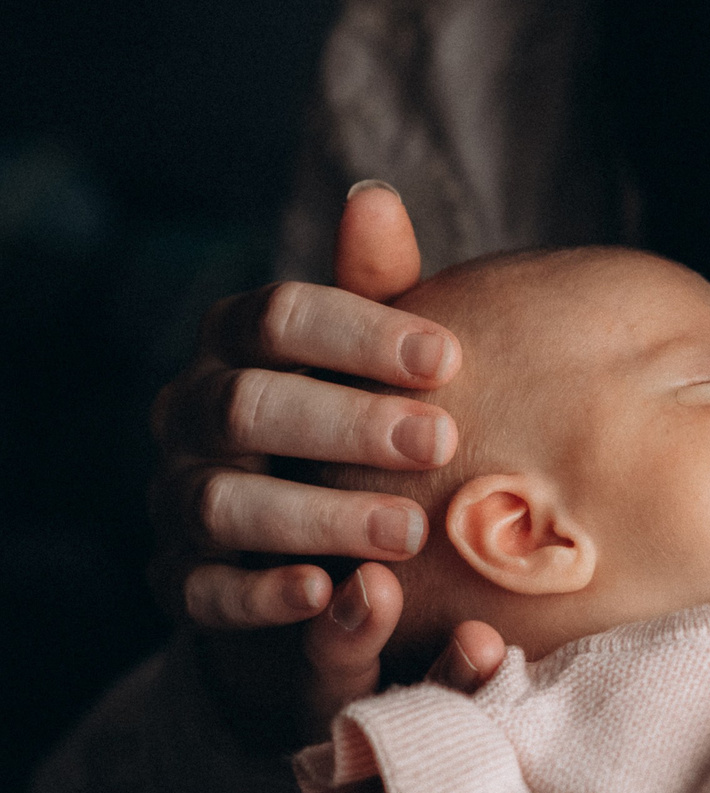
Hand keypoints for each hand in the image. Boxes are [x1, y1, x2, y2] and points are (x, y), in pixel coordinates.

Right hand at [149, 182, 499, 737]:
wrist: (320, 527)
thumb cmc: (361, 412)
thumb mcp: (375, 353)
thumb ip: (377, 287)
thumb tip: (372, 197)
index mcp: (236, 343)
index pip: (277, 315)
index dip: (359, 331)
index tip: (448, 356)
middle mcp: (191, 413)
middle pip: (246, 406)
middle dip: (346, 423)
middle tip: (440, 442)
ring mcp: (178, 497)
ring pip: (221, 502)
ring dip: (318, 517)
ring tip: (411, 530)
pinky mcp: (180, 580)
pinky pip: (201, 592)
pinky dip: (260, 595)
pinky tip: (326, 594)